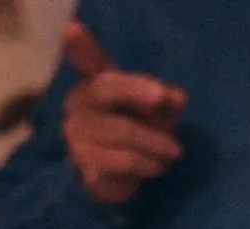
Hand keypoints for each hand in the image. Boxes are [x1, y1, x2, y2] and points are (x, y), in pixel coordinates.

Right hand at [60, 21, 185, 205]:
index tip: (72, 29)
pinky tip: (157, 167)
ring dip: (156, 143)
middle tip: (163, 97)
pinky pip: (125, 160)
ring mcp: (78, 135)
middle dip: (137, 90)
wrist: (118, 179)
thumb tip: (176, 98)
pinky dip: (149, 164)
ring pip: (124, 132)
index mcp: (96, 84)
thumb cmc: (138, 132)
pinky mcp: (86, 165)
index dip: (80, 46)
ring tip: (173, 152)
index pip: (87, 61)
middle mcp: (80, 104)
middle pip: (106, 89)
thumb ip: (165, 100)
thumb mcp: (157, 112)